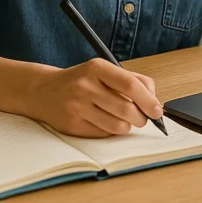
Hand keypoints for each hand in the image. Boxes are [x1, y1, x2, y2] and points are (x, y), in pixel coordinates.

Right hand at [28, 58, 161, 137]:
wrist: (44, 91)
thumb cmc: (81, 80)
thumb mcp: (103, 70)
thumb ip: (131, 80)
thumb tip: (154, 100)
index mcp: (96, 68)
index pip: (130, 85)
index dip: (148, 100)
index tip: (157, 111)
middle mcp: (85, 86)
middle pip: (127, 109)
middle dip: (141, 118)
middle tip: (142, 118)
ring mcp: (77, 107)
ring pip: (117, 126)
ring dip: (127, 126)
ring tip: (122, 119)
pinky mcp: (72, 125)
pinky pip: (103, 134)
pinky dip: (111, 131)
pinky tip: (105, 122)